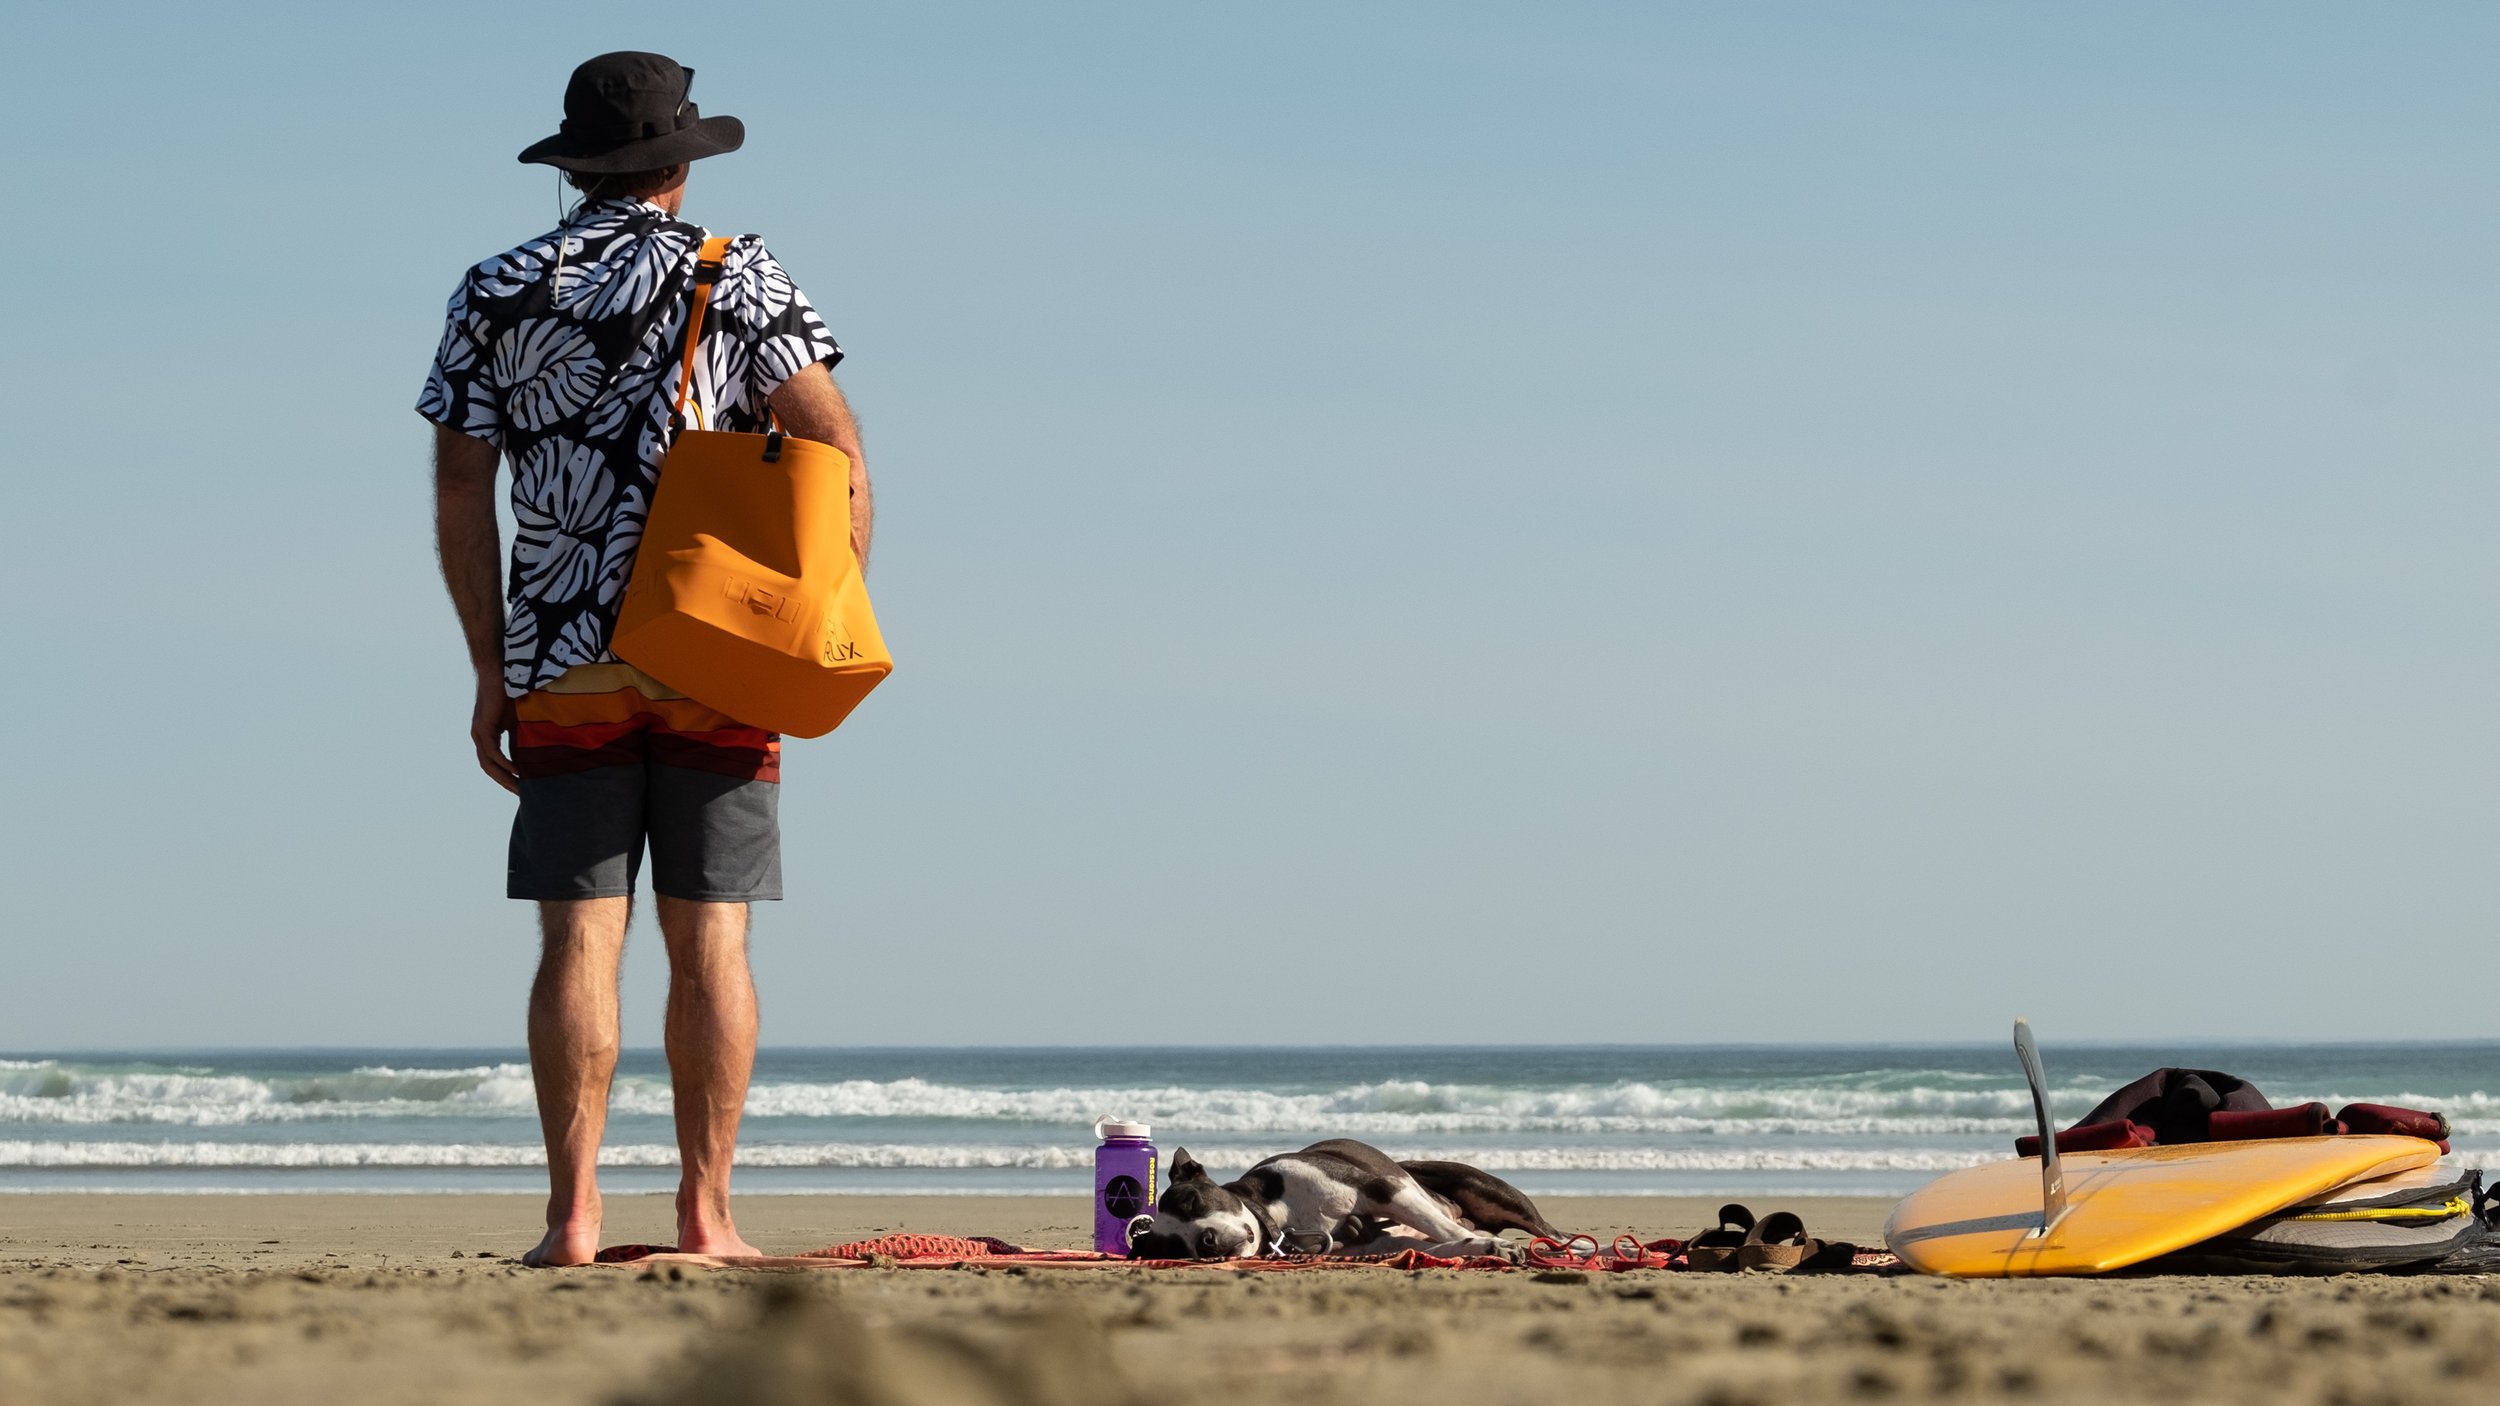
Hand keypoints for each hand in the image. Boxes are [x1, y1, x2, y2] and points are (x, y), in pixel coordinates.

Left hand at [471, 675, 519, 793]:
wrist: (499, 673)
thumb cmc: (510, 693)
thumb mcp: (517, 721)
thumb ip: (520, 737)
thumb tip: (533, 754)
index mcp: (486, 737)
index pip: (494, 763)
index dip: (505, 777)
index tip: (520, 787)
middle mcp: (479, 737)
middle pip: (489, 768)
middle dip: (505, 782)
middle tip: (520, 794)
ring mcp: (479, 733)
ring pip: (489, 763)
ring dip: (504, 777)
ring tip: (519, 787)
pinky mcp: (483, 727)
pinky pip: (492, 751)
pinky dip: (503, 763)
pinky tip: (516, 770)